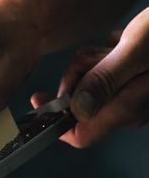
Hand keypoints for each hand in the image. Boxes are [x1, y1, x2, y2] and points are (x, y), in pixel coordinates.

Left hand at [31, 8, 148, 147]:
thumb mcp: (136, 49)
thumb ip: (106, 79)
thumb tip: (77, 110)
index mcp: (129, 107)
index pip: (81, 136)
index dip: (56, 123)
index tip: (38, 102)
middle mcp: (131, 109)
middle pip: (83, 107)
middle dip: (77, 80)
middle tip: (95, 54)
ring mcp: (136, 96)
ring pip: (94, 87)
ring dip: (93, 64)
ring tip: (112, 44)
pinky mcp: (138, 81)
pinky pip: (109, 74)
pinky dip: (107, 57)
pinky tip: (120, 42)